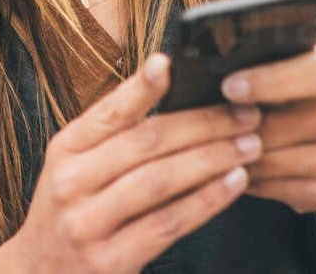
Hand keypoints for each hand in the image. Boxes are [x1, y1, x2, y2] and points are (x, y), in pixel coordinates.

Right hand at [0, 54, 260, 273]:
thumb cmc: (71, 206)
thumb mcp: (76, 162)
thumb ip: (114, 131)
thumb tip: (167, 85)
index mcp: (66, 148)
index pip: (110, 111)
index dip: (141, 87)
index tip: (171, 63)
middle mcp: (72, 181)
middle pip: (147, 143)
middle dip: (203, 124)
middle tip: (245, 112)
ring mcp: (89, 223)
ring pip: (161, 180)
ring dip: (213, 158)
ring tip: (249, 144)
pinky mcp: (111, 262)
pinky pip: (169, 223)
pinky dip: (207, 200)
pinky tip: (234, 182)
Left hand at [221, 45, 315, 261]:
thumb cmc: (308, 97)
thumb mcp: (297, 68)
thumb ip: (266, 61)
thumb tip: (214, 63)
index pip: (307, 73)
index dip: (265, 81)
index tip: (228, 87)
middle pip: (277, 125)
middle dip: (237, 125)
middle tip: (206, 121)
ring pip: (270, 159)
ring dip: (237, 154)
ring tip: (214, 142)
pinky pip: (273, 188)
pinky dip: (248, 178)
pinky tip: (236, 165)